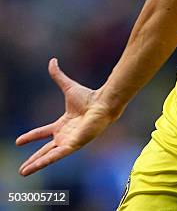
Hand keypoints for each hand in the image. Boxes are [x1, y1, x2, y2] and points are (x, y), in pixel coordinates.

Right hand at [16, 58, 113, 175]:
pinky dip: (44, 161)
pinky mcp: (73, 145)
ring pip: (49, 156)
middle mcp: (65, 135)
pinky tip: (34, 167)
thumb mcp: (68, 87)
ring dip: (36, 164)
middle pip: (45, 150)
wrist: (101, 103)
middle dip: (33, 159)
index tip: (18, 141)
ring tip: (23, 172)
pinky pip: (56, 156)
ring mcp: (69, 142)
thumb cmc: (89, 97)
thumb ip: (58, 76)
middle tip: (21, 169)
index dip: (31, 137)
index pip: (44, 133)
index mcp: (63, 124)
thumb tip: (52, 60)